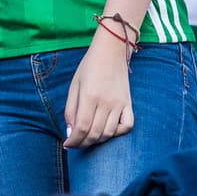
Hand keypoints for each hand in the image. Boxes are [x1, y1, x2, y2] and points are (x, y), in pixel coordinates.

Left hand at [64, 30, 133, 148]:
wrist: (111, 51)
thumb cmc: (89, 66)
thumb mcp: (74, 85)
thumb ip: (71, 109)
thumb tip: (71, 131)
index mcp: (89, 96)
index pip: (82, 128)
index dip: (74, 141)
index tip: (68, 144)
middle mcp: (106, 102)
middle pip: (95, 133)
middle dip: (83, 143)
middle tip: (76, 144)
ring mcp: (119, 104)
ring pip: (109, 133)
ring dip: (97, 140)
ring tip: (88, 137)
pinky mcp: (129, 103)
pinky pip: (127, 126)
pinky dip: (118, 133)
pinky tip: (108, 130)